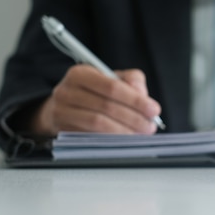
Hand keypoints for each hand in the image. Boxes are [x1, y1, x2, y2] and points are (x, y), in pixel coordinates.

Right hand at [28, 65, 161, 135]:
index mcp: (80, 74)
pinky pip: (90, 137)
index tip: (153, 110)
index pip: (112, 87)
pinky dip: (110, 140)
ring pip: (98, 124)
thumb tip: (141, 93)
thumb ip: (132, 80)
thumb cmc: (95, 92)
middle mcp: (65, 92)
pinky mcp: (61, 131)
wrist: (66, 108)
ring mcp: (61, 113)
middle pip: (106, 107)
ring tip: (140, 134)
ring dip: (124, 131)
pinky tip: (124, 141)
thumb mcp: (113, 79)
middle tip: (150, 126)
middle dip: (133, 118)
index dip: (135, 100)